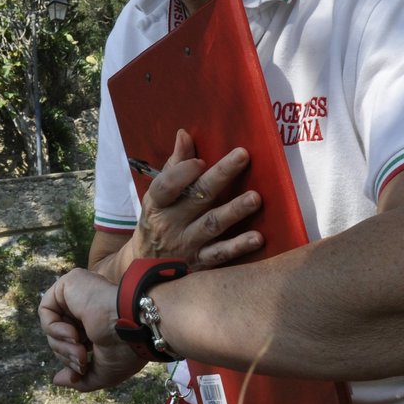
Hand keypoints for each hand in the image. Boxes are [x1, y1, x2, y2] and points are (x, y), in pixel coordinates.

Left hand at [38, 268, 145, 392]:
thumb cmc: (127, 350)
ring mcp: (78, 295)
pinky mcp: (69, 284)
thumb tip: (56, 380)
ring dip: (61, 346)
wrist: (136, 327)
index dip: (72, 360)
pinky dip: (53, 328)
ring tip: (81, 350)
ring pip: (51, 327)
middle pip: (59, 337)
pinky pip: (46, 309)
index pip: (72, 345)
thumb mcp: (103, 373)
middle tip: (82, 361)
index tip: (82, 371)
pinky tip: (73, 334)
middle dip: (66, 355)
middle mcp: (87, 309)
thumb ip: (81, 379)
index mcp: (96, 325)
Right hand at [128, 129, 264, 270]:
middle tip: (243, 156)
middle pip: (197, 197)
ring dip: (234, 210)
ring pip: (212, 225)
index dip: (182, 173)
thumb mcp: (158, 197)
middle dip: (220, 176)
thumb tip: (184, 134)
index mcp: (159, 203)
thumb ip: (174, 167)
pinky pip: (220, 254)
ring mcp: (186, 244)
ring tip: (255, 198)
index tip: (200, 161)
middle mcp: (171, 223)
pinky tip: (257, 237)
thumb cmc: (158, 222)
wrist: (146, 268)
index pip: (166, 186)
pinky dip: (238, 246)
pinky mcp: (200, 262)